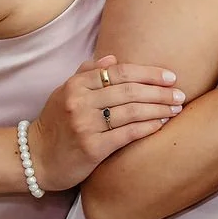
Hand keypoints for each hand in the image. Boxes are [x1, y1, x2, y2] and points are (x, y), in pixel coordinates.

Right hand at [27, 55, 183, 190]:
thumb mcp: (65, 94)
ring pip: (132, 112)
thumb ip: (87, 74)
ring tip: (176, 109)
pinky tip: (162, 124)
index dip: (148, 73)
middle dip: (160, 92)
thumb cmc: (57, 123)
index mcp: (75, 85)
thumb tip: (112, 59)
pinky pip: (128, 134)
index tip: (171, 77)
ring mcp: (84, 125)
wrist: (36, 159)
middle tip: (181, 95)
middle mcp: (79, 102)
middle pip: (130, 91)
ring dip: (159, 109)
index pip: (119, 72)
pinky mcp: (92, 148)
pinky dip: (148, 127)